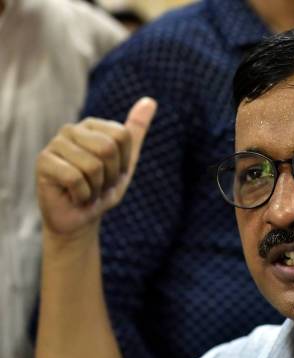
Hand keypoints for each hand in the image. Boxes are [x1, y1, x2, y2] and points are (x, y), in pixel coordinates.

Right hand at [36, 97, 156, 239]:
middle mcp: (72, 129)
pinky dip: (82, 195)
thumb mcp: (126, 163)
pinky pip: (75, 178)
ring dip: (96, 188)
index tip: (113, 174)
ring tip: (86, 191)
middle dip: (110, 176)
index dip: (123, 163)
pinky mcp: (43, 162)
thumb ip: (135, 131)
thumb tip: (150, 100)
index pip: (122, 136)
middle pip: (108, 148)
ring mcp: (55, 144)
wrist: (80, 219)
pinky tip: (74, 196)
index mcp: (93, 126)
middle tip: (98, 185)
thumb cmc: (102, 190)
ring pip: (92, 165)